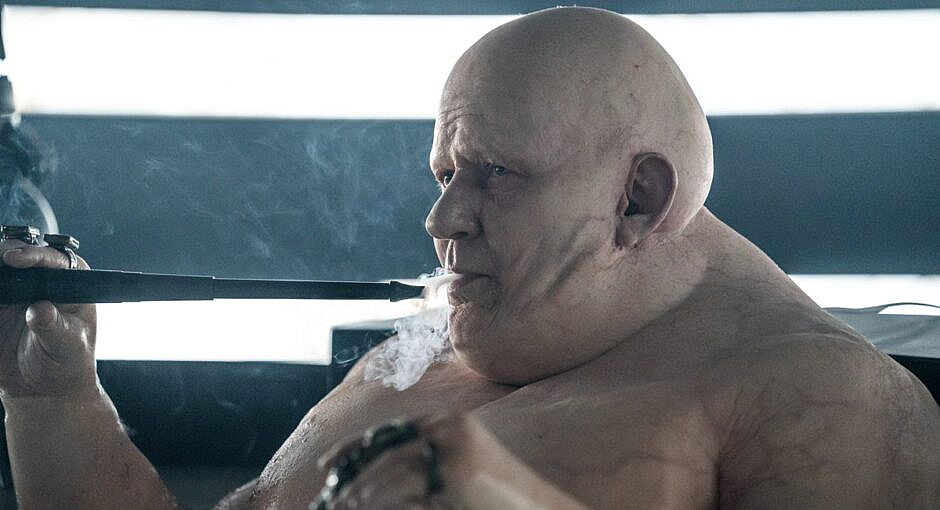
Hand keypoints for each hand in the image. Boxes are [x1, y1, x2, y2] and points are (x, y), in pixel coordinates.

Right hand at [0, 239, 96, 399]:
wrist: (43, 389)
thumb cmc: (67, 363)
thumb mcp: (67, 346)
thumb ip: (54, 327)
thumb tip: (41, 309)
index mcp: (69, 284)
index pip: (54, 259)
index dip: (34, 255)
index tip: (15, 259)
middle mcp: (41, 283)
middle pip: (18, 256)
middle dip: (3, 254)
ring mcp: (14, 294)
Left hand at [316, 412, 488, 509]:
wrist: (537, 507)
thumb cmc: (497, 498)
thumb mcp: (457, 472)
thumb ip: (425, 466)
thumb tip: (376, 476)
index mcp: (450, 420)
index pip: (391, 429)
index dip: (355, 445)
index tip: (328, 464)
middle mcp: (450, 425)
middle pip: (385, 442)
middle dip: (349, 464)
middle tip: (326, 484)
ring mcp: (453, 445)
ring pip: (388, 465)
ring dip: (357, 486)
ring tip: (337, 504)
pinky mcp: (455, 471)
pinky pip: (403, 485)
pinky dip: (375, 496)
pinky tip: (359, 506)